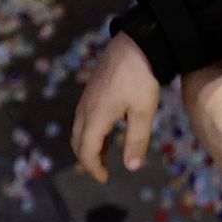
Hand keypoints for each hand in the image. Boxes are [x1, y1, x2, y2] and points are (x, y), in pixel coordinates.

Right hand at [71, 33, 161, 181]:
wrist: (137, 42)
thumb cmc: (142, 78)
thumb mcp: (143, 111)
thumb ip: (137, 140)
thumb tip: (131, 168)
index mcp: (95, 117)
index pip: (86, 151)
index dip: (93, 168)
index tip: (105, 179)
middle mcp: (84, 109)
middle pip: (77, 141)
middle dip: (87, 158)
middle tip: (102, 169)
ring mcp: (86, 97)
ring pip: (79, 128)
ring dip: (88, 143)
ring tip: (106, 152)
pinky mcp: (91, 88)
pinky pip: (83, 116)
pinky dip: (90, 129)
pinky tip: (108, 127)